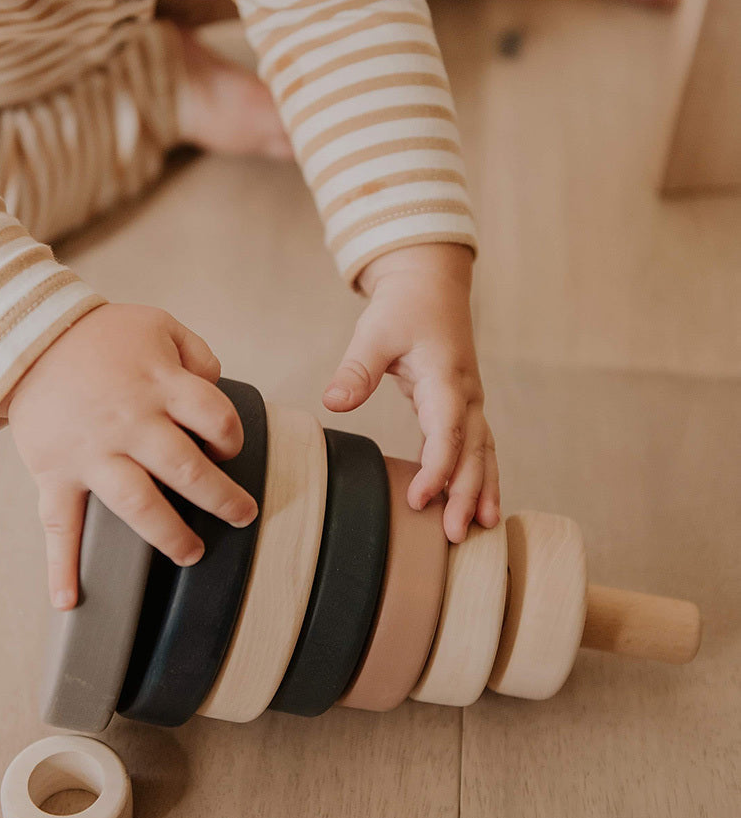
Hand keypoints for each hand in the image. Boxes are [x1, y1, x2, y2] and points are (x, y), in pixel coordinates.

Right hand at [3, 304, 258, 610]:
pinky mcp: (56, 472)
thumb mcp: (159, 325)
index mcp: (159, 386)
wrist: (27, 339)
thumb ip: (197, 355)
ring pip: (138, 505)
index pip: (216, 419)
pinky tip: (69, 600)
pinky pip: (58, 526)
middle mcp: (130, 423)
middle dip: (223, 499)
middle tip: (242, 515)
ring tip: (192, 553)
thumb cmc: (99, 335)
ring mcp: (92, 452)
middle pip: (188, 470)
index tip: (228, 448)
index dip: (232, 437)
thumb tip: (217, 387)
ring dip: (169, 535)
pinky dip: (61, 567)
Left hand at [322, 243, 499, 542]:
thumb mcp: (374, 332)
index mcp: (446, 377)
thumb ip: (356, 370)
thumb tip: (333, 403)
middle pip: (475, 450)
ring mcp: (468, 400)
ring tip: (482, 530)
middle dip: (468, 493)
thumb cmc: (402, 308)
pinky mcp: (461, 405)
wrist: (430, 283)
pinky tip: (470, 504)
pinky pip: (476, 446)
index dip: (437, 469)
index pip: (448, 432)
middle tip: (456, 534)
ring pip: (484, 451)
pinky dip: (476, 474)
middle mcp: (465, 393)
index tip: (419, 499)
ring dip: (482, 489)